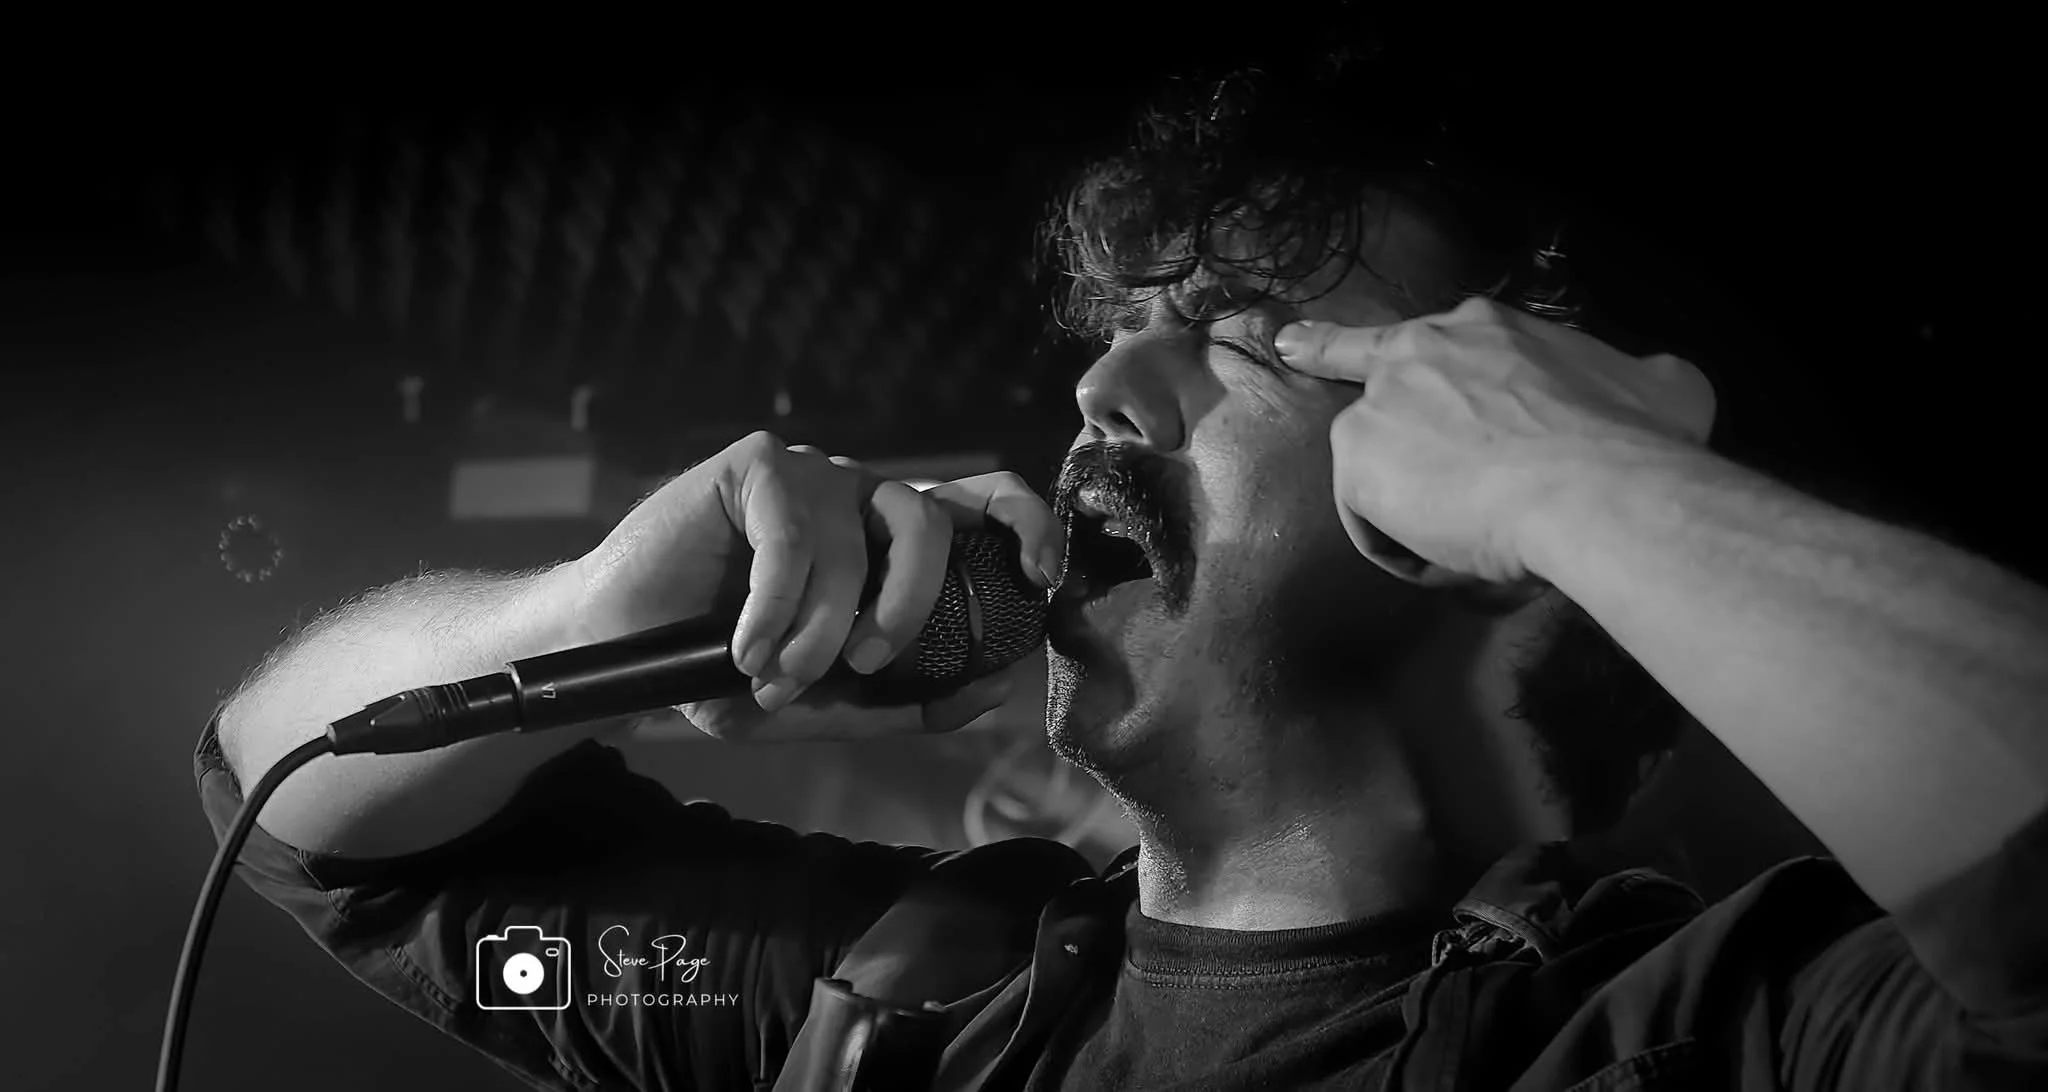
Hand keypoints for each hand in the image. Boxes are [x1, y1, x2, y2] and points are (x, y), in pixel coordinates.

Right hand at [559, 431, 1063, 740]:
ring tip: (778, 672)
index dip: (1029, 526)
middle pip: (933, 523)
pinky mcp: (755, 465)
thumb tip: (992, 692)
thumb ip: (902, 701)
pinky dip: (775, 607)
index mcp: (891, 541)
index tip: (1040, 581)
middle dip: (910, 605)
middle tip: (863, 664)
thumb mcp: (821, 700)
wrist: (619, 648)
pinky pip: (793, 535)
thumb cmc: (724, 669)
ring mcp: (811, 474)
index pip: (985, 506)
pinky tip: (741, 647)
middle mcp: (860, 497)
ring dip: (827, 622)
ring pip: (860, 536)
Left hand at [1276, 296, 1716, 585]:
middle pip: (1380, 404)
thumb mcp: (1661, 382)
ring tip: (1487, 539)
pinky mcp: (1357, 468)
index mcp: (1482, 328)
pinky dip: (1412, 556)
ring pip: (1383, 475)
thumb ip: (1632, 376)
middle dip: (1388, 442)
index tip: (1290, 343)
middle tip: (1406, 477)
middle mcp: (1416, 354)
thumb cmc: (1635, 437)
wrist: (1594, 485)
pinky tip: (1460, 558)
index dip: (1345, 345)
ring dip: (1423, 514)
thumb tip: (1653, 383)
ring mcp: (1377, 410)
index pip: (1406, 337)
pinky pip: (1375, 528)